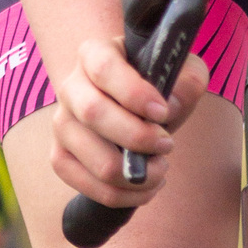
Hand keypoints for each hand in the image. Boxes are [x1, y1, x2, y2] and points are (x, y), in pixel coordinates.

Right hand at [49, 38, 209, 205]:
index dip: (134, 92)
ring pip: (93, 158)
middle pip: (93, 114)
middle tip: (168, 144)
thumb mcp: (182, 70)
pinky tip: (146, 187)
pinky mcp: (61, 157)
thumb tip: (169, 107)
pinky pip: (86, 186)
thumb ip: (186, 83)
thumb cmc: (158, 83)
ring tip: (162, 168)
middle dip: (137, 136)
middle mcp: (70, 86)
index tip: (163, 112)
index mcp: (93, 53)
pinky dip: (121, 194)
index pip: (104, 68)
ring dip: (135, 173)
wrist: (133, 103)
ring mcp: (61, 124)